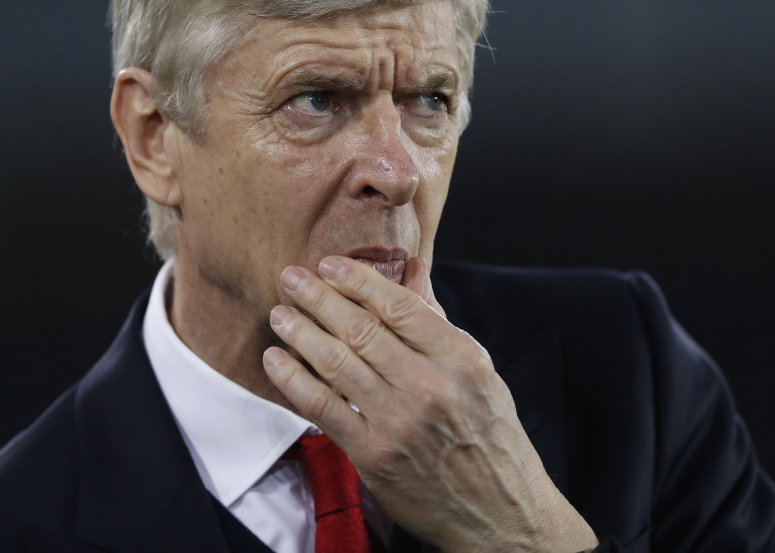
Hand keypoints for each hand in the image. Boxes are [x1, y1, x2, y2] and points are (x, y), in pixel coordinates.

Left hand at [262, 256, 597, 552]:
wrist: (498, 508)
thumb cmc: (488, 434)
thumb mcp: (478, 371)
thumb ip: (437, 320)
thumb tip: (414, 267)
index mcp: (458, 357)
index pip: (399, 306)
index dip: (358, 281)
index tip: (329, 265)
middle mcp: (429, 385)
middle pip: (361, 329)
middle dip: (318, 298)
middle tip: (290, 278)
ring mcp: (398, 420)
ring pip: (337, 363)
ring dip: (301, 333)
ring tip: (279, 315)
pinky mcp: (373, 453)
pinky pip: (323, 407)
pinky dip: (294, 380)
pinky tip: (276, 359)